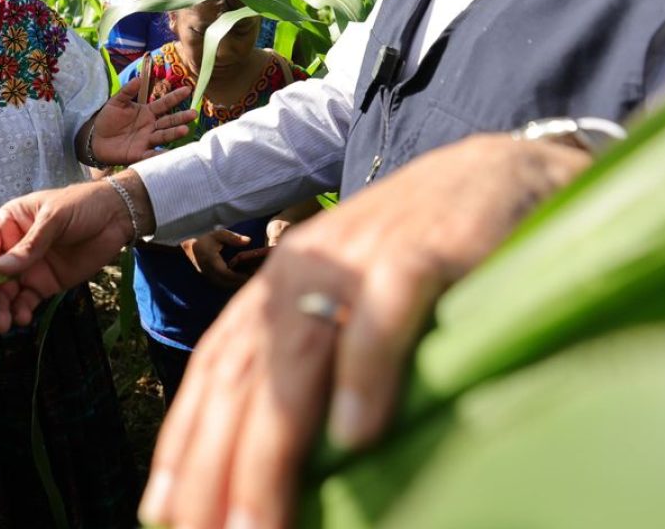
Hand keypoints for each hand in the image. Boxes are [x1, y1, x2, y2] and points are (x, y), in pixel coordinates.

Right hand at [0, 170, 154, 332]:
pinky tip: (22, 318)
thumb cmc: (82, 205)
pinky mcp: (44, 284)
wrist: (117, 217)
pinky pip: (25, 301)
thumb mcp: (55, 217)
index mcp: (8, 224)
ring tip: (2, 326)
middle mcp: (12, 248)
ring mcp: (28, 268)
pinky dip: (20, 311)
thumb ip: (29, 244)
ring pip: (4, 294)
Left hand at [87, 75, 194, 164]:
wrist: (95, 139)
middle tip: (193, 114)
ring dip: (174, 133)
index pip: (164, 103)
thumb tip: (139, 78)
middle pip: (168, 121)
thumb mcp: (116, 102)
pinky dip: (160, 155)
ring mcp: (146, 140)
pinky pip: (151, 154)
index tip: (188, 89)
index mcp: (147, 112)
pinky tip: (170, 154)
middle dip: (181, 118)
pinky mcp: (139, 154)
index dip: (175, 97)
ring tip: (184, 130)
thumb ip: (127, 91)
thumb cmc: (107, 119)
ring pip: (163, 136)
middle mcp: (151, 126)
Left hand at [139, 134, 589, 528]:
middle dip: (217, 463)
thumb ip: (310, 361)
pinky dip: (365, 370)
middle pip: (247, 370)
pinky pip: (387, 311)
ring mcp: (364, 254)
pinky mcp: (426, 250)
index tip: (164, 517)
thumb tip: (270, 460)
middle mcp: (308, 264)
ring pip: (301, 349)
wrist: (500, 171)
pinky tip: (356, 437)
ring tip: (258, 524)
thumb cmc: (422, 253)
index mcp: (283, 279)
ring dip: (273, 441)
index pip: (218, 366)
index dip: (186, 440)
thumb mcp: (351, 300)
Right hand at [180, 229, 250, 289]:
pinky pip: (223, 284)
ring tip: (251, 278)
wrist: (189, 248)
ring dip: (237, 283)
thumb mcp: (218, 235)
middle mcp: (210, 273)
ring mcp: (209, 277)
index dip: (240, 276)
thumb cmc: (205, 240)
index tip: (252, 274)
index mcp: (212, 263)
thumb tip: (248, 241)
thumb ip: (233, 238)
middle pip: (228, 283)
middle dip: (241, 281)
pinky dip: (233, 283)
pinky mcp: (210, 279)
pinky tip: (241, 278)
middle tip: (256, 277)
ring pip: (226, 285)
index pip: (228, 274)